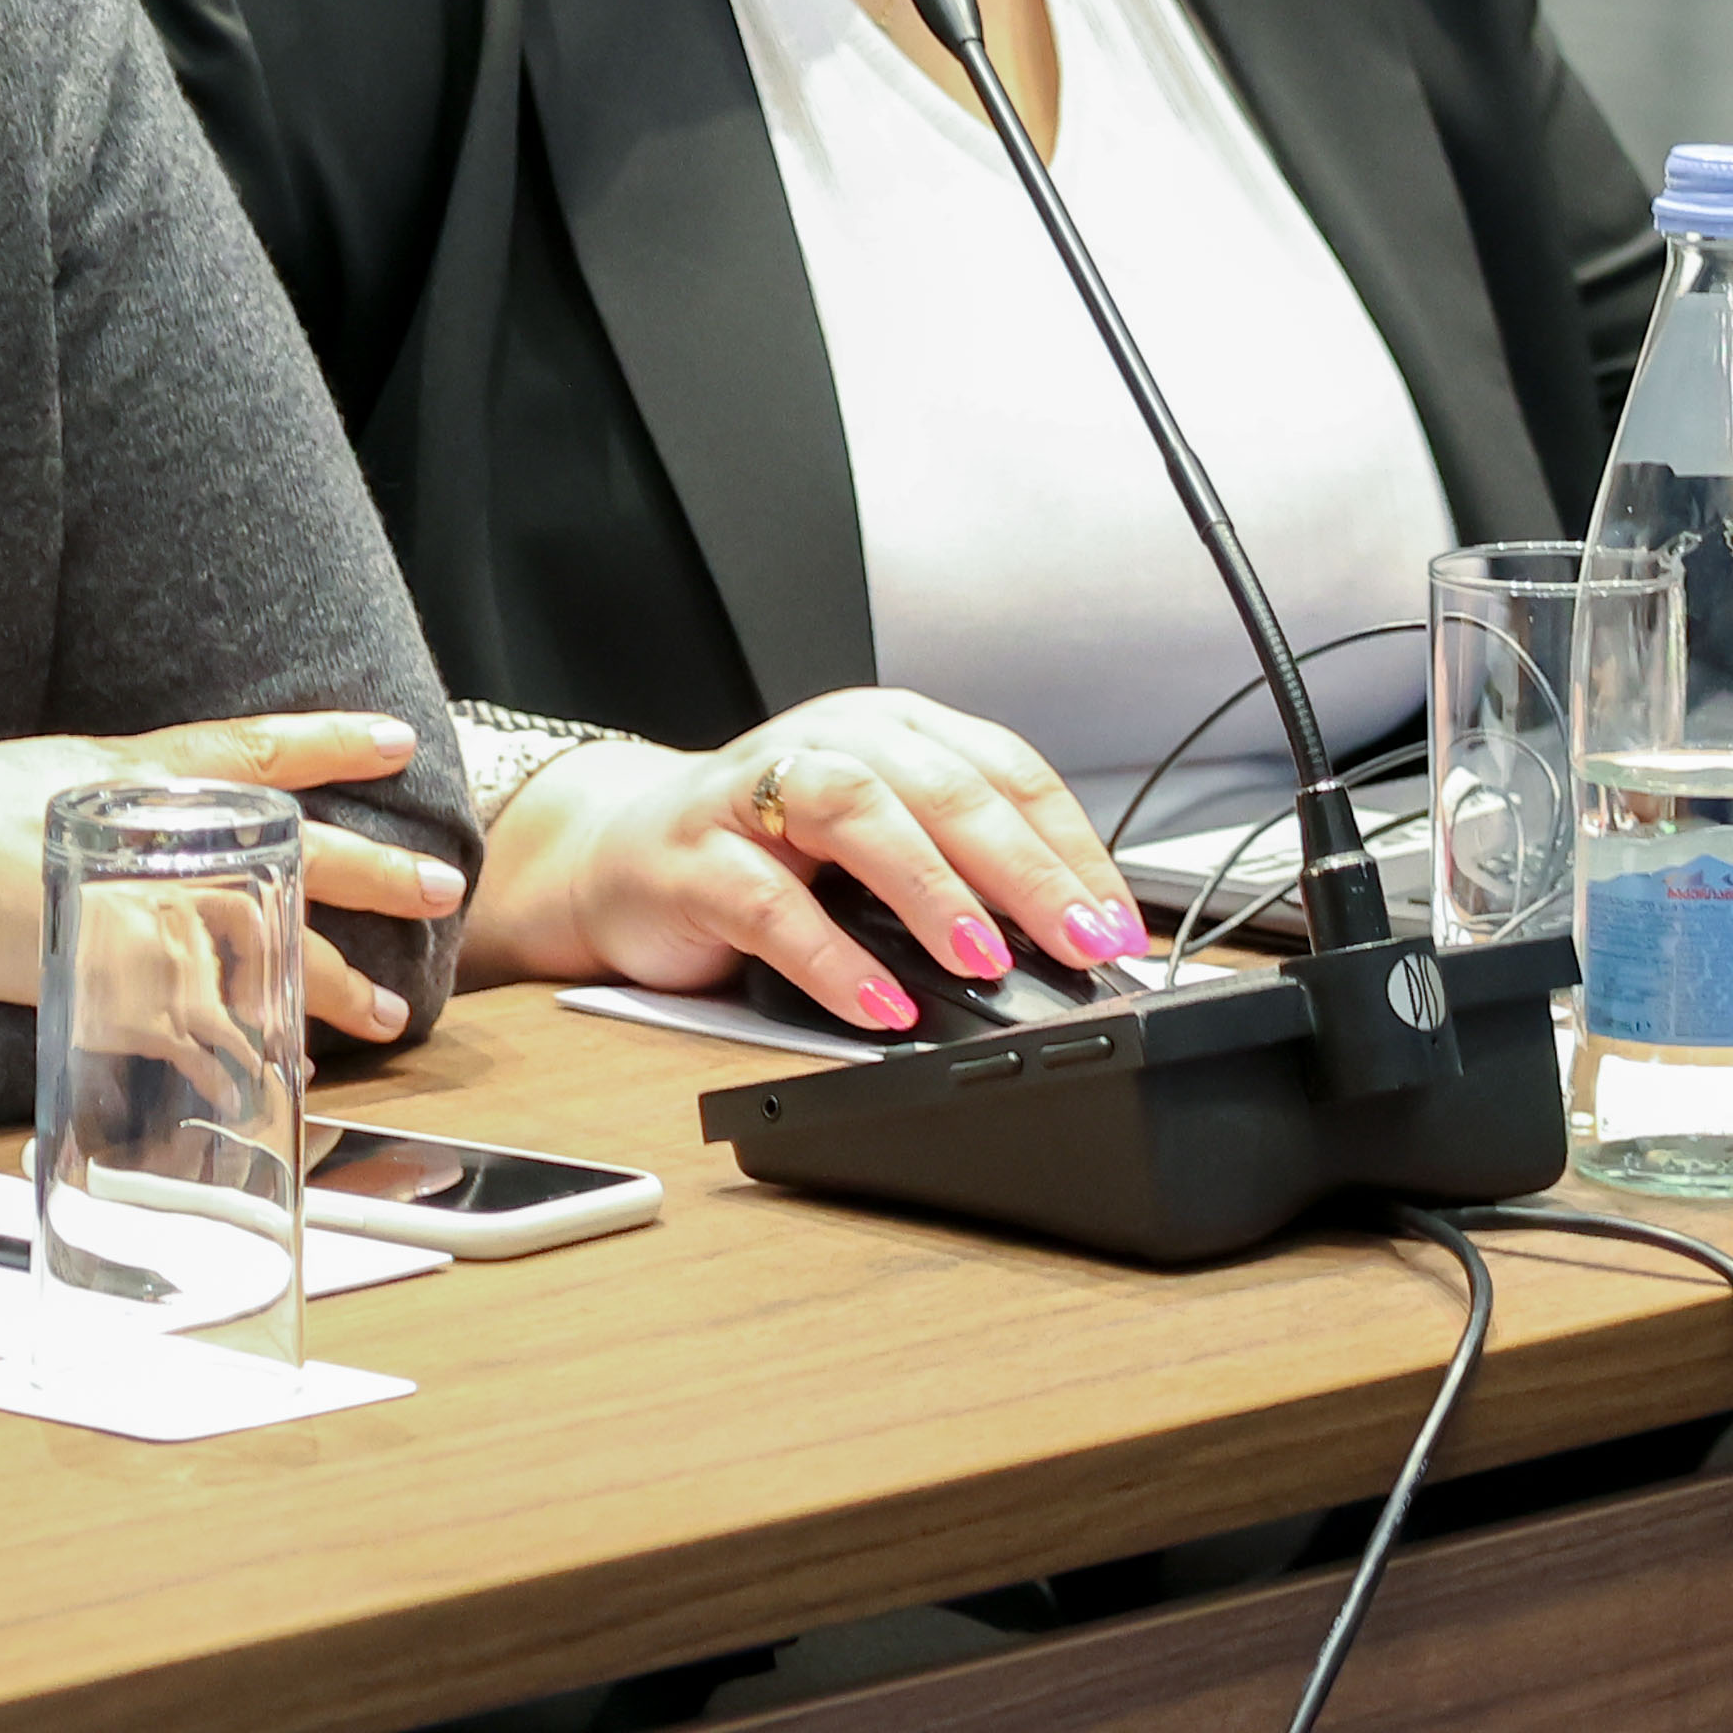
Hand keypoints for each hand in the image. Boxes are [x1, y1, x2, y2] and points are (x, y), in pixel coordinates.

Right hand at [0, 710, 463, 1046]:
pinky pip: (209, 1030)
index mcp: (140, 777)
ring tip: (391, 1017)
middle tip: (441, 891)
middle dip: (378, 876)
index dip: (333, 742)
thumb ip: (88, 809)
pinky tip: (285, 1078)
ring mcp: (155, 913)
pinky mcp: (128, 983)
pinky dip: (249, 1058)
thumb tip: (105, 827)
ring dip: (335, 989)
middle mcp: (167, 841)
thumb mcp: (30, 784)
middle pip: (301, 856)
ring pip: (274, 953)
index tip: (398, 740)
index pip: (259, 750)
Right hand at [469, 690, 1146, 1033]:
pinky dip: (831, 958)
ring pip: (855, 813)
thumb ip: (959, 867)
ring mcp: (751, 794)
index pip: (1001, 768)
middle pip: (939, 785)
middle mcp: (825, 741)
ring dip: (931, 888)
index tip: (1114, 923)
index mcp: (887, 728)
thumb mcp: (875, 840)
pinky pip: (767, 903)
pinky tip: (878, 1004)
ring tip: (983, 958)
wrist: (618, 854)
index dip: (1068, 846)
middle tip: (1077, 942)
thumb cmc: (765, 851)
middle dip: (1022, 870)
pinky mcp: (691, 858)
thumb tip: (1068, 942)